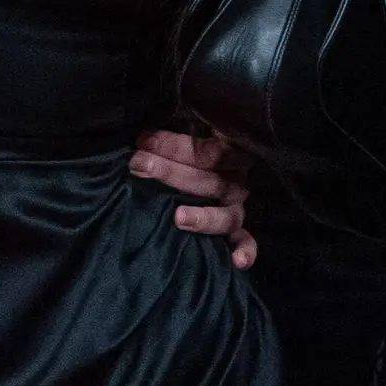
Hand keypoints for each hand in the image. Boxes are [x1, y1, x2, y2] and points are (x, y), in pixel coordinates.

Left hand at [134, 127, 258, 268]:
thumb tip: (148, 131)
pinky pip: (246, 240)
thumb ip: (180, 125)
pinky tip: (237, 262)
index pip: (208, 150)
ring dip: (204, 217)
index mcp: (230, 149)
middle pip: (211, 181)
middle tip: (139, 165)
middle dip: (172, 172)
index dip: (174, 145)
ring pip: (227, 213)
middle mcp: (236, 178)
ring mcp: (237, 204)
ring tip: (178, 218)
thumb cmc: (186, 138)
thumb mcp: (187, 123)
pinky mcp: (236, 227)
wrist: (197, 156)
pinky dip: (245, 251)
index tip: (143, 141)